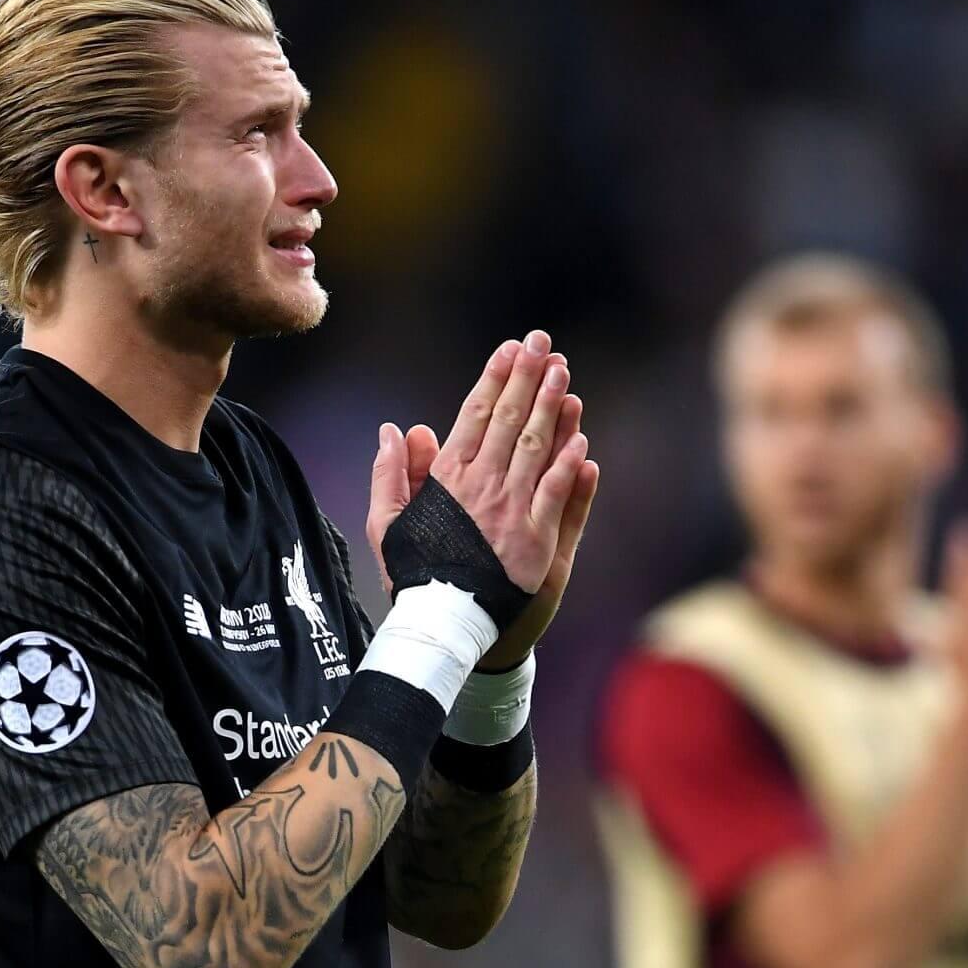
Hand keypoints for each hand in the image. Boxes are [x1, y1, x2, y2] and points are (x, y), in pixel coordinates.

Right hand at [369, 330, 592, 597]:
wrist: (442, 624)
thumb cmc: (414, 572)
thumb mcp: (387, 523)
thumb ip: (391, 474)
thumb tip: (397, 430)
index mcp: (447, 480)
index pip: (474, 416)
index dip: (494, 379)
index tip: (509, 349)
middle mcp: (482, 488)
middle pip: (509, 421)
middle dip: (527, 378)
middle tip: (543, 344)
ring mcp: (511, 512)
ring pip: (535, 449)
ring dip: (551, 408)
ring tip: (563, 374)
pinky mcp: (536, 540)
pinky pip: (556, 494)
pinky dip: (567, 465)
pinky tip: (580, 438)